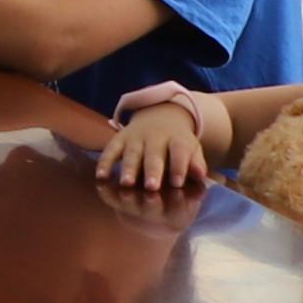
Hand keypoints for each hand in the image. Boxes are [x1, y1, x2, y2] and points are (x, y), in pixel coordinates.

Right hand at [95, 84, 218, 194]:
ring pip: (131, 152)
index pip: (179, 151)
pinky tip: (101, 177)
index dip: (179, 166)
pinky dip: (105, 162)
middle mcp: (155, 136)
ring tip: (126, 184)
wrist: (160, 115)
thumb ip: (195, 162)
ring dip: (128, 168)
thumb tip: (201, 175)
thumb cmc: (177, 144)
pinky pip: (110, 150)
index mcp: (177, 139)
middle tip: (151, 187)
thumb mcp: (191, 149)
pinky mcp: (119, 138)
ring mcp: (135, 137)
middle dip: (152, 170)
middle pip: (154, 153)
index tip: (178, 183)